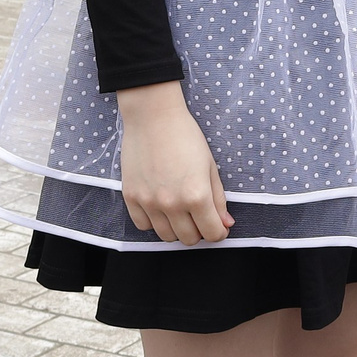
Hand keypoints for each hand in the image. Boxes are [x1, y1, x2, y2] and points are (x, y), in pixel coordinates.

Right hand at [117, 82, 230, 245]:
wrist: (153, 117)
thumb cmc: (186, 137)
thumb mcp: (210, 167)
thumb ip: (218, 199)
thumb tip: (225, 224)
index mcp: (197, 195)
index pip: (212, 234)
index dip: (218, 232)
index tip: (217, 226)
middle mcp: (172, 204)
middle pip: (189, 239)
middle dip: (198, 231)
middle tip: (198, 216)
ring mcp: (149, 202)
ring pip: (166, 236)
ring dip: (176, 228)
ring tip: (179, 210)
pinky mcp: (131, 197)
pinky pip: (143, 226)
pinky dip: (154, 222)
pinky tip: (160, 207)